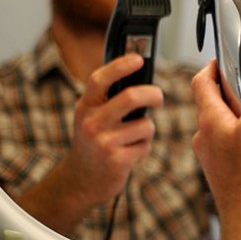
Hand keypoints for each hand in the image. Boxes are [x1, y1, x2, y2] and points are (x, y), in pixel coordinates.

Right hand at [67, 53, 163, 204]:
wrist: (81, 180)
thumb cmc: (95, 141)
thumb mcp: (93, 116)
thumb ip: (110, 99)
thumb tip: (141, 76)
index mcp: (85, 106)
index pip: (100, 79)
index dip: (120, 66)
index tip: (139, 59)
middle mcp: (91, 122)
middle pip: (131, 97)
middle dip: (153, 94)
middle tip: (159, 97)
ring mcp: (104, 143)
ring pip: (145, 124)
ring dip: (147, 129)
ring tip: (133, 138)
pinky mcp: (117, 161)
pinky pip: (146, 144)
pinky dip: (144, 147)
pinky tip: (129, 154)